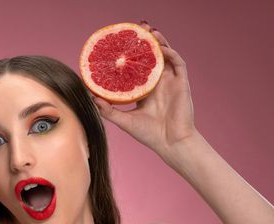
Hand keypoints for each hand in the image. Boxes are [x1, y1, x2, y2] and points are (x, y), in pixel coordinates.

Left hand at [93, 21, 197, 158]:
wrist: (170, 144)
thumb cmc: (149, 135)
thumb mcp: (124, 120)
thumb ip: (107, 110)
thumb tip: (91, 98)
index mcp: (145, 90)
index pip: (137, 67)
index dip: (131, 55)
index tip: (120, 45)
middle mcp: (158, 84)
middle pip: (151, 57)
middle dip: (145, 42)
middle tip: (136, 29)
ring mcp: (170, 82)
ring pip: (165, 56)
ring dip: (158, 42)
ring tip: (149, 31)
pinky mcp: (182, 84)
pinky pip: (178, 63)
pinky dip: (170, 53)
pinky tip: (161, 48)